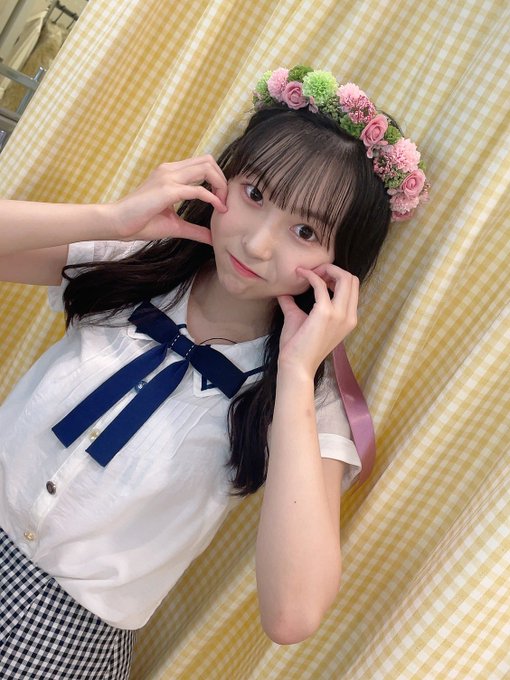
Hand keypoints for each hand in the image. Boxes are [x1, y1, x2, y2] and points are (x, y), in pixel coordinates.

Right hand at [111, 155, 227, 244]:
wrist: (117, 222)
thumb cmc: (141, 222)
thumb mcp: (174, 225)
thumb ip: (194, 229)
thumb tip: (212, 238)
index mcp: (170, 173)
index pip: (202, 163)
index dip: (216, 178)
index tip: (221, 199)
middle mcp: (170, 170)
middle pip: (208, 160)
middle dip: (222, 179)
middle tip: (225, 200)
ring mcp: (168, 177)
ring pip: (206, 168)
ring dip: (220, 185)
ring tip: (223, 204)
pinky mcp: (168, 190)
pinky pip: (199, 190)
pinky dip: (213, 199)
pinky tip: (218, 210)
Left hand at [277, 264, 358, 378]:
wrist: (296, 366)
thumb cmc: (298, 348)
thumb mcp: (300, 320)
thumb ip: (295, 305)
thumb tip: (284, 293)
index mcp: (348, 319)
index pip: (352, 288)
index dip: (336, 276)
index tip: (319, 276)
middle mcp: (349, 316)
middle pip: (352, 279)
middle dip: (333, 269)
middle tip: (315, 271)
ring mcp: (340, 315)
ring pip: (344, 278)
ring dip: (325, 269)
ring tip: (308, 271)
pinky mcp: (325, 312)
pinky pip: (321, 284)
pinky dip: (311, 275)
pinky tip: (299, 274)